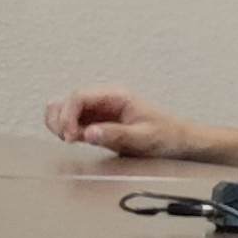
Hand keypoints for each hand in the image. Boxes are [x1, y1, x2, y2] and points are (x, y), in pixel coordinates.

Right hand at [45, 87, 200, 157]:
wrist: (178, 141)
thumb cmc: (166, 136)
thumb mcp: (143, 138)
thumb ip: (115, 134)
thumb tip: (88, 133)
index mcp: (116, 96)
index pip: (79, 96)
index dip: (67, 115)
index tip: (69, 136)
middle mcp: (104, 99)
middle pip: (66, 100)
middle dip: (60, 119)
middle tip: (68, 139)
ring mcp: (98, 110)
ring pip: (64, 109)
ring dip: (59, 123)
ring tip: (71, 140)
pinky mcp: (96, 122)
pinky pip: (71, 121)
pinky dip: (65, 129)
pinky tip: (74, 140)